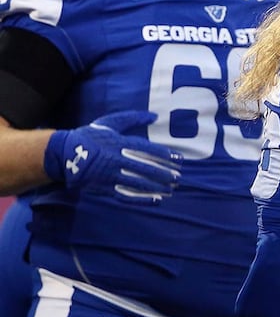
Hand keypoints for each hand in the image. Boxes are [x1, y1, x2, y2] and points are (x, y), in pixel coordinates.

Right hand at [42, 111, 180, 203]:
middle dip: (163, 174)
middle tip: (178, 177)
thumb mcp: (110, 123)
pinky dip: (141, 199)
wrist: (63, 154)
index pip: (146, 149)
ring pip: (137, 183)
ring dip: (156, 187)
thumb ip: (132, 118)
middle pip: (144, 168)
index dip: (164, 155)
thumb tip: (154, 116)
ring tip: (171, 189)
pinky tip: (155, 200)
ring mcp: (109, 175)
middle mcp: (115, 159)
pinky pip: (125, 195)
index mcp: (118, 143)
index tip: (179, 159)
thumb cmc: (91, 136)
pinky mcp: (104, 187)